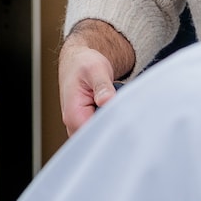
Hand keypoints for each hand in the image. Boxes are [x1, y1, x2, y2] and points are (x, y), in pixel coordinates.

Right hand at [59, 19, 132, 134]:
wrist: (77, 62)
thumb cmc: (84, 64)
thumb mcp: (96, 69)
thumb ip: (102, 86)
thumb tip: (107, 100)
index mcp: (73, 115)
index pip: (96, 134)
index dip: (112, 127)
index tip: (126, 116)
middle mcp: (73, 125)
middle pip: (99, 138)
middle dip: (115, 127)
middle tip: (127, 110)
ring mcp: (79, 127)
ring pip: (101, 135)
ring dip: (113, 124)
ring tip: (120, 106)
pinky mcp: (86, 125)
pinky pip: (101, 130)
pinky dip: (111, 122)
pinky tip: (116, 110)